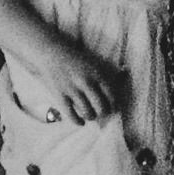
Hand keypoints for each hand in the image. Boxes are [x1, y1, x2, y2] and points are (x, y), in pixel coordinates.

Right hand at [7, 38, 125, 125]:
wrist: (48, 52)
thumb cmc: (72, 57)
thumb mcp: (92, 61)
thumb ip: (107, 70)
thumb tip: (125, 73)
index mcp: (97, 74)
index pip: (111, 96)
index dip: (113, 105)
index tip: (111, 108)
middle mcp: (86, 82)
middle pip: (102, 107)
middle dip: (102, 113)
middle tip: (100, 113)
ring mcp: (72, 89)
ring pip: (88, 112)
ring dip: (90, 117)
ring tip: (89, 116)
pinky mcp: (59, 95)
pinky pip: (71, 114)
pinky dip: (77, 121)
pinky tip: (80, 122)